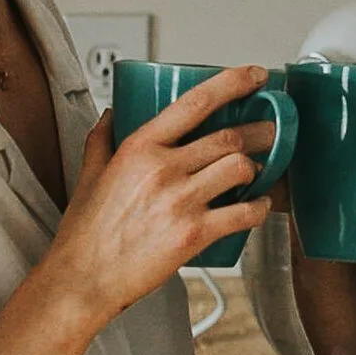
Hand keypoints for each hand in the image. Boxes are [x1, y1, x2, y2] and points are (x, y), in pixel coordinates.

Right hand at [47, 66, 273, 321]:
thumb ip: (102, 139)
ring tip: (263, 170)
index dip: (232, 83)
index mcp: (138, 148)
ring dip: (259, 168)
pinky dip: (260, 207)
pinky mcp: (194, 234)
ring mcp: (180, 201)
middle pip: (228, 137)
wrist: (84, 279)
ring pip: (240, 169)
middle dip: (259, 131)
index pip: (194, 103)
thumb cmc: (85, 232)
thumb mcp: (88, 174)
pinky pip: (243, 213)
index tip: (254, 76)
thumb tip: (111, 114)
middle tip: (271, 131)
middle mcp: (162, 169)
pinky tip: (261, 205)